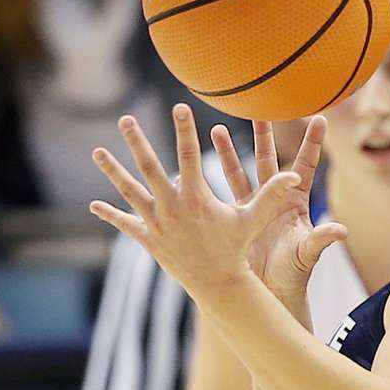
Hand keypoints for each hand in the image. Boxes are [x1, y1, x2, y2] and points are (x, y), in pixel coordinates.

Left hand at [89, 104, 307, 298]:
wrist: (216, 283)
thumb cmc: (236, 248)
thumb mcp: (253, 219)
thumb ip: (271, 195)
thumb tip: (295, 175)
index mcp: (196, 197)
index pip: (188, 155)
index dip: (185, 129)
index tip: (180, 106)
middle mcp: (171, 206)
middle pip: (149, 167)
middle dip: (137, 141)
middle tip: (126, 118)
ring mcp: (155, 222)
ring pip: (129, 191)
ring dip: (112, 170)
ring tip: (97, 151)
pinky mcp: (147, 238)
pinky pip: (124, 223)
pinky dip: (109, 214)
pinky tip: (94, 204)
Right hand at [211, 118, 346, 301]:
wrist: (271, 292)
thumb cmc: (293, 273)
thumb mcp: (307, 254)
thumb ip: (321, 240)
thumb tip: (341, 230)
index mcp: (296, 203)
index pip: (306, 166)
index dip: (313, 143)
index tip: (320, 117)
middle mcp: (275, 200)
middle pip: (269, 160)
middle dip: (265, 135)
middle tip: (262, 107)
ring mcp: (254, 207)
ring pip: (241, 171)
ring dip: (230, 151)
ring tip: (218, 128)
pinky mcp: (236, 217)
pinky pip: (223, 192)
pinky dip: (211, 177)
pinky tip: (195, 163)